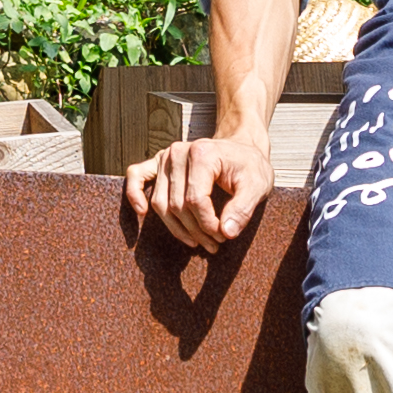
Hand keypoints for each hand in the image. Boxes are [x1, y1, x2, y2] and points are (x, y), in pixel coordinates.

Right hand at [124, 123, 277, 251]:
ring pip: (160, 203)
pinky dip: (134, 195)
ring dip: (175, 228)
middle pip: (177, 205)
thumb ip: (243, 209)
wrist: (242, 148)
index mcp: (203, 153)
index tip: (223, 236)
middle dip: (196, 230)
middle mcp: (179, 152)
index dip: (208, 224)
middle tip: (214, 244)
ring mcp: (165, 156)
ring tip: (197, 241)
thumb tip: (226, 233)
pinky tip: (142, 213)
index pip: (196, 200)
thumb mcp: (258, 186)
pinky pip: (137, 176)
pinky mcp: (158, 161)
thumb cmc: (249, 166)